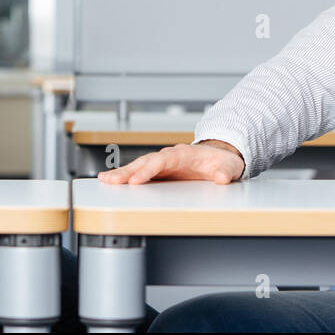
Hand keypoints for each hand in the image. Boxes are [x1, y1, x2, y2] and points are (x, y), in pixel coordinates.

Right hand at [96, 140, 244, 184]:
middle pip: (145, 162)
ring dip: (121, 174)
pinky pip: (138, 172)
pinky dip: (124, 176)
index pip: (163, 160)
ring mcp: (162, 164)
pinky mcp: (158, 172)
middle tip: (111, 180)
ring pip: (138, 166)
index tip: (137, 180)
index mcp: (184, 154)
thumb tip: (221, 177)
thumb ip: (225, 171)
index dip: (149, 170)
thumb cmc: (222, 161)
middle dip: (127, 171)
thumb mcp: (229, 166)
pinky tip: (110, 181)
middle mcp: (169, 156)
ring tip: (104, 180)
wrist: (219, 157)